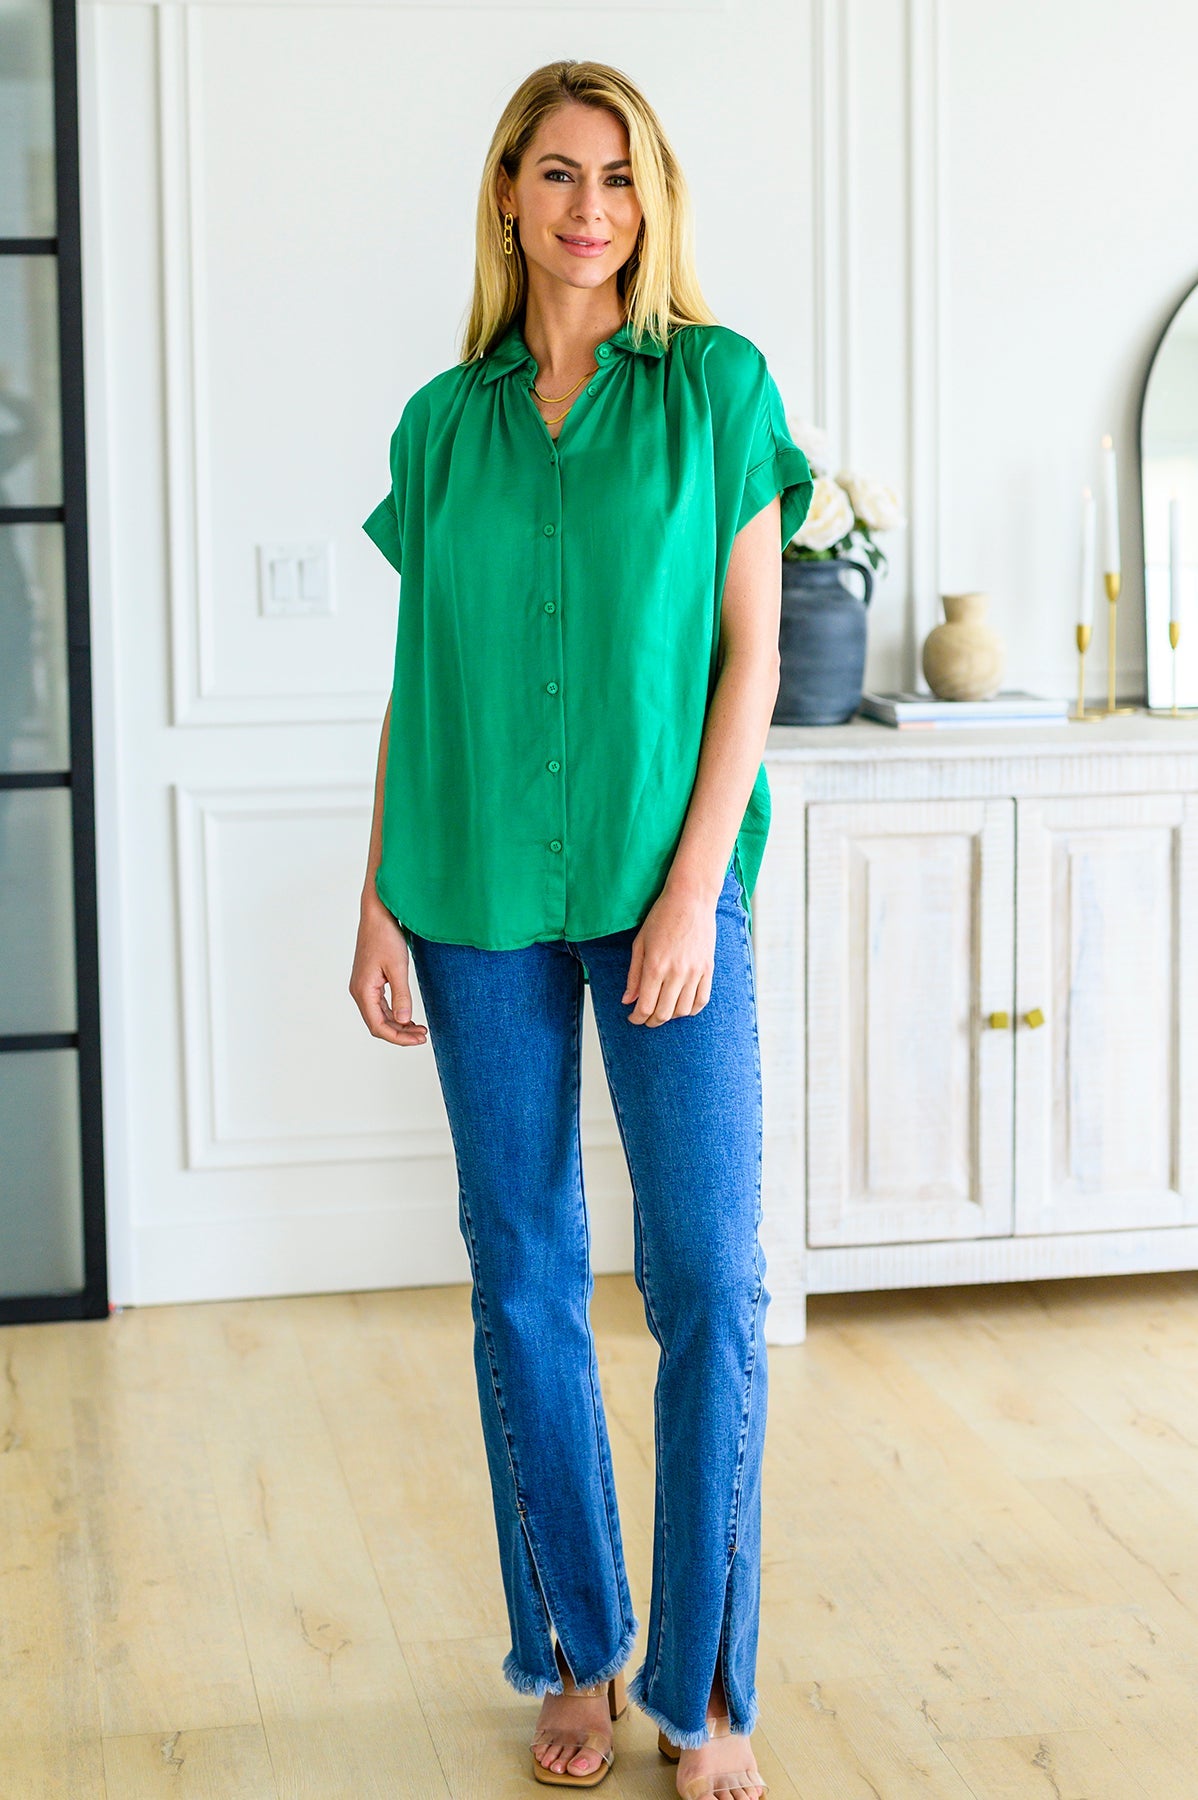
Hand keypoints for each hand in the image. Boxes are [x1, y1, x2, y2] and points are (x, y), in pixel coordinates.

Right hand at [349, 898, 428, 1045]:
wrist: (378, 914)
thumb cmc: (386, 936)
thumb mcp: (398, 967)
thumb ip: (401, 995)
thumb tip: (403, 1021)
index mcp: (363, 991)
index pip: (378, 1026)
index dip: (398, 1037)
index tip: (419, 1039)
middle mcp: (360, 991)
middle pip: (378, 1024)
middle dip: (400, 1033)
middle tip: (423, 1036)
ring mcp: (363, 986)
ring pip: (379, 1016)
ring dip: (398, 1025)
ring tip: (420, 1029)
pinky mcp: (369, 981)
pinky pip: (380, 1005)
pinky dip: (395, 1013)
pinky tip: (408, 1016)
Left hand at [621, 882, 717, 1024]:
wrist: (691, 900)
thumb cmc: (662, 917)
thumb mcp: (640, 944)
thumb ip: (633, 975)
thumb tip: (627, 1000)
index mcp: (655, 966)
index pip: (645, 1007)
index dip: (637, 1018)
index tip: (633, 1018)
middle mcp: (676, 973)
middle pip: (663, 1013)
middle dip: (651, 1021)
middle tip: (645, 1018)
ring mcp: (695, 972)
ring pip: (683, 1011)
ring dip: (670, 1016)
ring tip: (662, 1011)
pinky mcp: (708, 969)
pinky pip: (701, 1000)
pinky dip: (691, 1010)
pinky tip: (682, 1007)